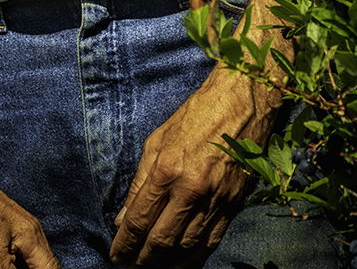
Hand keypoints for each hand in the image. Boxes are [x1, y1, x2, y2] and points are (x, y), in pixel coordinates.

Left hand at [108, 68, 273, 266]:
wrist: (240, 104)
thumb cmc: (194, 116)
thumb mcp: (157, 140)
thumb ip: (140, 181)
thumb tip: (123, 217)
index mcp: (167, 170)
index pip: (140, 219)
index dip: (125, 244)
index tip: (116, 256)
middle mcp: (190, 189)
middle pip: (161, 240)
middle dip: (142, 260)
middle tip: (130, 268)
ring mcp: (214, 200)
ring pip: (186, 247)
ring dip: (167, 264)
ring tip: (152, 268)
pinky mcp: (233, 204)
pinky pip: (211, 241)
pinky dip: (194, 257)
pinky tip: (181, 263)